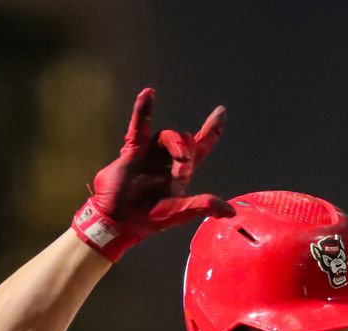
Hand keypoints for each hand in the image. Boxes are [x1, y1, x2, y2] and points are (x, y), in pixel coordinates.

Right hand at [72, 88, 234, 260]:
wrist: (116, 220)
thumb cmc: (146, 219)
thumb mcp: (177, 213)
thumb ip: (201, 206)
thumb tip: (231, 212)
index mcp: (180, 174)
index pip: (201, 148)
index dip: (212, 130)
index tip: (221, 112)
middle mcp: (167, 161)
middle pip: (187, 141)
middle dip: (189, 150)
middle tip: (183, 165)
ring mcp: (150, 154)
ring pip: (168, 135)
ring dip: (176, 141)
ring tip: (179, 155)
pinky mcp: (133, 150)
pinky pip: (139, 126)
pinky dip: (143, 110)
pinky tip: (148, 94)